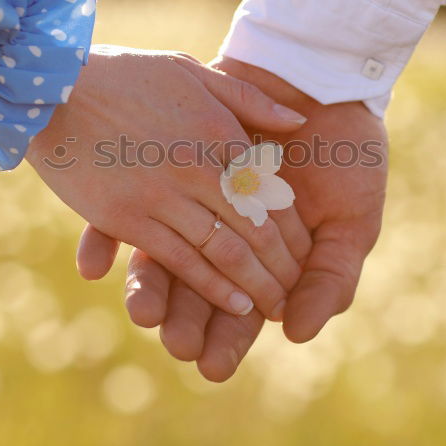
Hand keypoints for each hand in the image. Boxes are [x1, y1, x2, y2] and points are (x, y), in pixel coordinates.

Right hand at [27, 47, 310, 319]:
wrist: (50, 87)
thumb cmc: (123, 75)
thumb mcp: (191, 71)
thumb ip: (248, 98)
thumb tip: (298, 121)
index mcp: (218, 131)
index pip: (272, 193)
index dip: (293, 230)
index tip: (305, 254)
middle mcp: (198, 167)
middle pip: (255, 229)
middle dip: (282, 268)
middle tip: (294, 293)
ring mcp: (163, 196)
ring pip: (225, 253)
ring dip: (255, 286)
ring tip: (273, 308)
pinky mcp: (128, 219)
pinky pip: (181, 261)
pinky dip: (213, 288)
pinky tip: (235, 305)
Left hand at [78, 57, 386, 379]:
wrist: (316, 78)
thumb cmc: (346, 152)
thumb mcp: (352, 218)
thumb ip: (328, 278)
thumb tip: (295, 334)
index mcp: (264, 257)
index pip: (241, 309)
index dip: (227, 340)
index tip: (212, 367)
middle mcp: (220, 236)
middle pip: (194, 290)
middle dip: (183, 320)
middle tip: (174, 342)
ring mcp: (189, 203)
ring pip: (159, 255)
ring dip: (147, 287)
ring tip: (142, 311)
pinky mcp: (163, 170)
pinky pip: (125, 208)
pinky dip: (106, 238)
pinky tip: (93, 265)